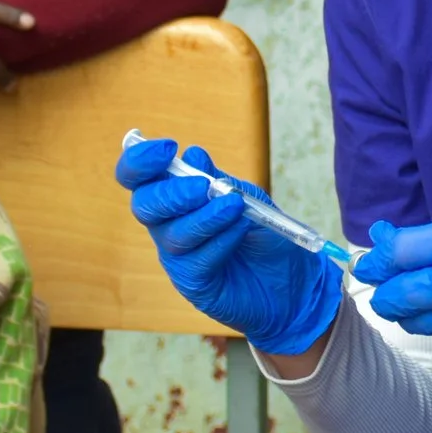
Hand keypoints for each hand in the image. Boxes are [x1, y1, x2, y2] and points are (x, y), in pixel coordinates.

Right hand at [117, 137, 341, 354]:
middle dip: (171, 193)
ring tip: (235, 207)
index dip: (140, 161)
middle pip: (145, 206)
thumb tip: (192, 156)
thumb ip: (218, 180)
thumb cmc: (262, 235)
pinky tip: (241, 230)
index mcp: (174, 198)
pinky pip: (196, 262)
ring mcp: (179, 258)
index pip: (139, 177)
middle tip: (202, 187)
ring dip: (205, 217)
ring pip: (173, 235)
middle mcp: (168, 226)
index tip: (167, 147)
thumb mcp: (245, 198)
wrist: (292, 280)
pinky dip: (220, 241)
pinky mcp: (194, 284)